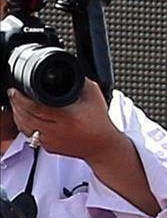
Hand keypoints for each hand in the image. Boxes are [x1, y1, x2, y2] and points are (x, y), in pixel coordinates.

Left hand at [8, 78, 125, 164]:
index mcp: (68, 117)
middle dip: (16, 104)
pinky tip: (25, 117)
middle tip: (13, 94)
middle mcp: (58, 131)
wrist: (102, 145)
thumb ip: (79, 81)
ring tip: (17, 104)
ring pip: (25, 128)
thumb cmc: (99, 120)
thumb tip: (67, 70)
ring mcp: (51, 141)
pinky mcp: (48, 148)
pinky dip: (24, 125)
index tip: (16, 90)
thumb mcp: (93, 95)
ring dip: (17, 115)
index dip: (21, 99)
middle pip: (26, 118)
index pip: (36, 108)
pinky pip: (29, 135)